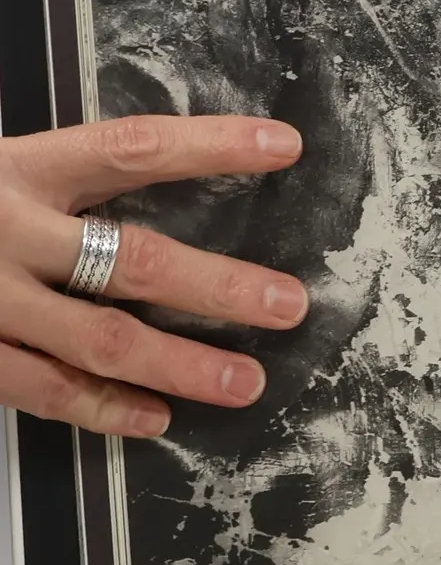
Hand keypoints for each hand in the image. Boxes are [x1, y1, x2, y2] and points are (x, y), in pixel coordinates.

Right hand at [0, 116, 308, 437]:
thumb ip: (53, 173)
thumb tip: (148, 164)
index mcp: (12, 165)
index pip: (131, 148)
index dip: (212, 146)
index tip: (283, 146)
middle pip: (135, 258)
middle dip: (221, 287)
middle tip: (289, 305)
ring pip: (97, 337)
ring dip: (180, 363)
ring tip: (246, 381)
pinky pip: (36, 388)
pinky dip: (99, 407)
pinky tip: (154, 418)